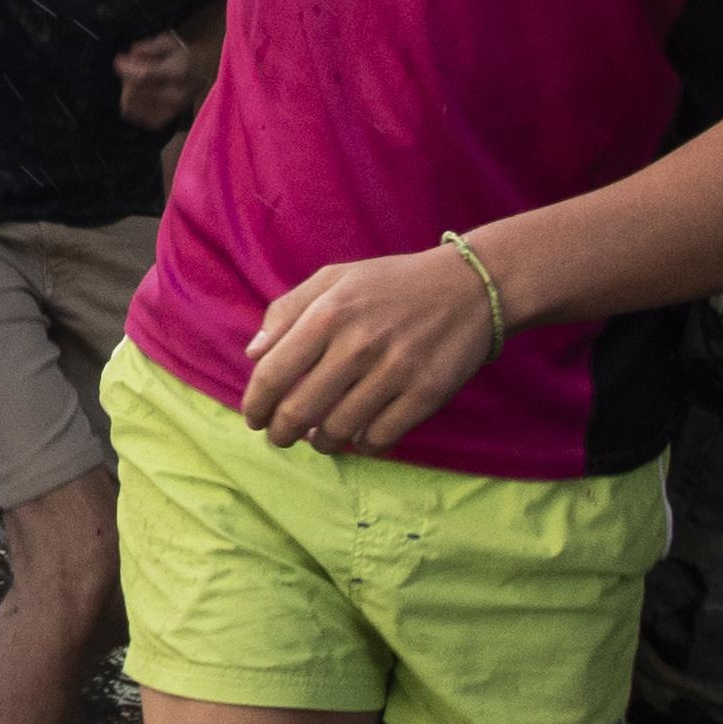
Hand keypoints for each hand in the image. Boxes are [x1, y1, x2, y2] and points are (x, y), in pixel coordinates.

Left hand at [116, 27, 218, 131]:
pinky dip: (132, 105)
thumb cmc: (181, 53)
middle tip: (131, 67)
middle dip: (127, 77)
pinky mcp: (165, 119)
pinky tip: (138, 94)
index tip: (119, 59)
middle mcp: (176, 94)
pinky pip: (136, 116)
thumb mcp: (167, 41)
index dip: (127, 68)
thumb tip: (132, 53)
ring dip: (127, 92)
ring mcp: (171, 110)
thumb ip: (149, 47)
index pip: (145, 76)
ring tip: (135, 81)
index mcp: (179, 72)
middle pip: (136, 91)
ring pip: (132, 106)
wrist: (202, 70)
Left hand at [239, 244, 503, 452]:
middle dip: (281, 433)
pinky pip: (380, 438)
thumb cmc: (391, 284)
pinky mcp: (426, 394)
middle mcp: (359, 344)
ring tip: (318, 438)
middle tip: (279, 437)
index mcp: (329, 313)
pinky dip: (361, 445)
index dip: (255, 405)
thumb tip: (253, 354)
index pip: (273, 373)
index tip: (253, 418)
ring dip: (320, 442)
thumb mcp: (334, 278)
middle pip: (299, 410)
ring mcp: (395, 372)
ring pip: (338, 430)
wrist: (469, 287)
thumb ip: (287, 311)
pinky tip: (357, 436)